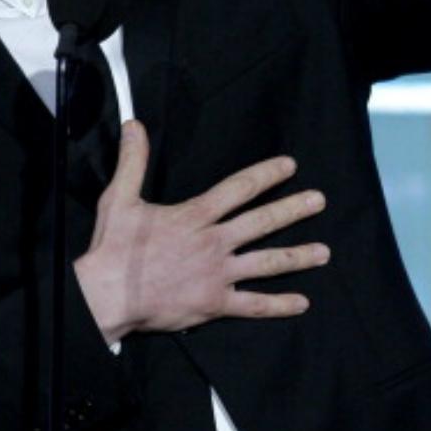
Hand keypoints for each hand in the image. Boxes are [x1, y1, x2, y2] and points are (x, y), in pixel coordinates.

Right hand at [73, 120, 329, 343]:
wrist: (106, 295)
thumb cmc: (113, 248)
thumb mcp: (119, 198)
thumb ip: (132, 161)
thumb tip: (133, 126)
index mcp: (195, 215)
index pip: (239, 188)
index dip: (267, 174)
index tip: (290, 166)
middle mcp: (213, 242)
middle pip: (262, 221)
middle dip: (294, 209)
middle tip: (320, 201)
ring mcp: (217, 274)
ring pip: (266, 262)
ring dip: (297, 256)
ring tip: (324, 252)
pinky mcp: (214, 303)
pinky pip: (253, 305)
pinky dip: (279, 304)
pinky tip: (302, 302)